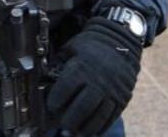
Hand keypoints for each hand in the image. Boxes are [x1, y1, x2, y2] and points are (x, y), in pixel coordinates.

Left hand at [47, 17, 141, 135]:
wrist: (119, 39)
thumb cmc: (91, 44)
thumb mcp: (72, 48)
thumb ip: (59, 64)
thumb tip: (44, 80)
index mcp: (82, 67)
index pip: (65, 89)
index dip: (55, 101)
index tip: (51, 106)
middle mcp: (98, 80)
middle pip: (81, 108)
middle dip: (69, 120)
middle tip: (63, 124)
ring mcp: (112, 90)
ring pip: (97, 116)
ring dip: (85, 127)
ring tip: (76, 131)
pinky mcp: (122, 97)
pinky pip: (111, 117)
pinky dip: (100, 126)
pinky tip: (92, 129)